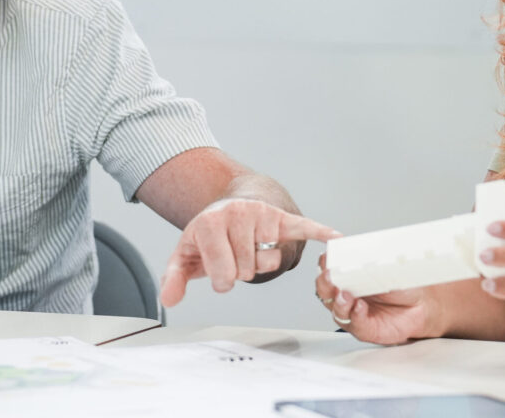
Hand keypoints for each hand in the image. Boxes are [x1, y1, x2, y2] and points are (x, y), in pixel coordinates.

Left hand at [160, 199, 339, 306]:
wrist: (228, 205)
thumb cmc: (208, 235)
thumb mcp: (185, 253)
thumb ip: (174, 277)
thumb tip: (169, 299)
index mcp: (209, 222)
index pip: (223, 275)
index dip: (221, 279)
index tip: (219, 270)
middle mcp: (237, 214)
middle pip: (247, 270)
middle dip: (241, 270)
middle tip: (234, 256)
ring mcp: (261, 214)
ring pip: (270, 262)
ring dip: (261, 263)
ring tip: (250, 248)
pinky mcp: (282, 218)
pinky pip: (303, 227)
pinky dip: (320, 232)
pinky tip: (335, 237)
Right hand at [316, 253, 438, 344]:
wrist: (421, 305)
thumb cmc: (402, 284)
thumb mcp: (386, 266)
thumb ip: (370, 260)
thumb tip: (361, 251)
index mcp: (348, 275)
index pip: (328, 266)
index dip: (325, 261)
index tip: (328, 257)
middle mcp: (346, 293)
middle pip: (324, 289)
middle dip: (325, 283)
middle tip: (330, 276)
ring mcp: (352, 311)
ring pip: (335, 308)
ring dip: (338, 301)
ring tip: (346, 295)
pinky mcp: (363, 328)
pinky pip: (354, 323)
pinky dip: (355, 315)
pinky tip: (360, 307)